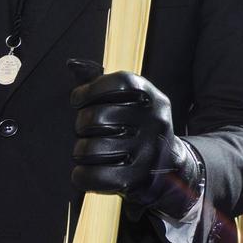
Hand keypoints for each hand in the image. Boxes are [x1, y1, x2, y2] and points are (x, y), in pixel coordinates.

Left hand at [68, 60, 202, 218]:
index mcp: (152, 98)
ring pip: (90, 149)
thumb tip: (72, 64)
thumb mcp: (132, 102)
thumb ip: (103, 85)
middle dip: (81, 125)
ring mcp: (148, 150)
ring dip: (81, 151)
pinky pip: (94, 176)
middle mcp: (154, 121)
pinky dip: (81, 176)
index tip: (78, 100)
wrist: (169, 165)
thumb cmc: (139, 128)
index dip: (89, 90)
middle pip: (95, 118)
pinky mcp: (138, 177)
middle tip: (86, 130)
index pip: (117, 84)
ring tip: (89, 151)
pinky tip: (86, 171)